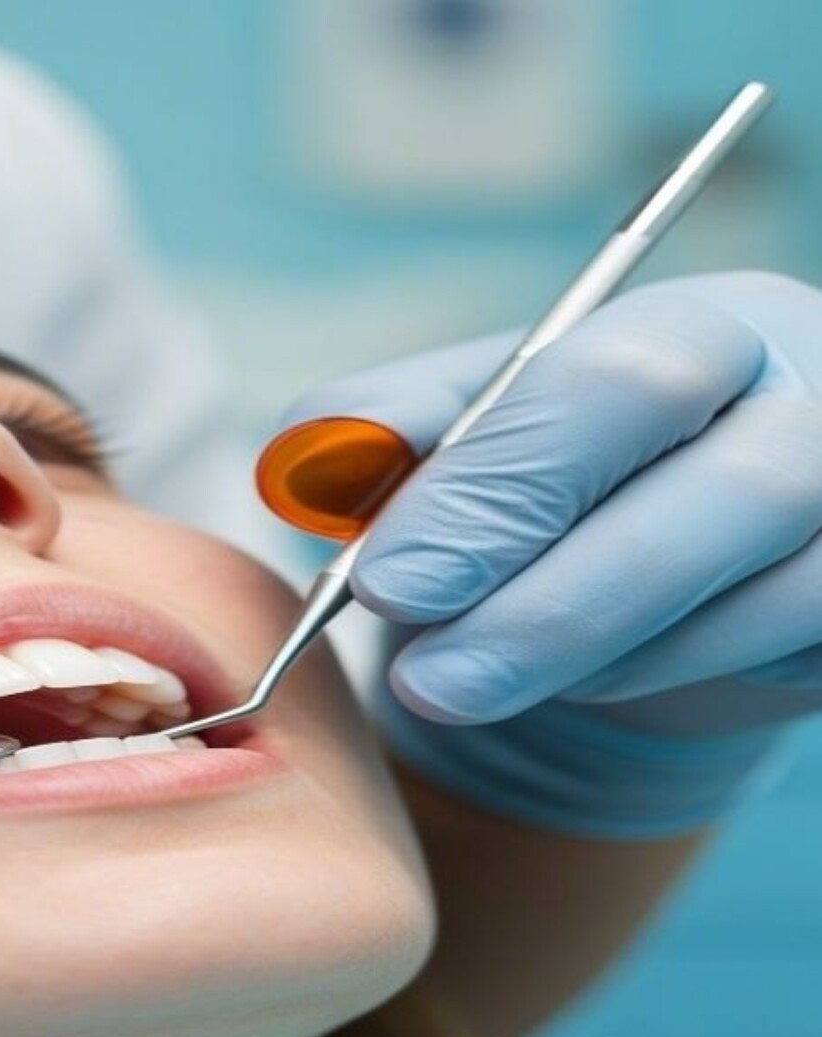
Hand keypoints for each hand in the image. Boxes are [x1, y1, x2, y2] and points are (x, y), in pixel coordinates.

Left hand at [284, 271, 821, 834]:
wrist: (689, 563)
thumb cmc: (572, 477)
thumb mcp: (480, 432)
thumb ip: (393, 433)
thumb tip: (298, 454)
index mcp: (710, 324)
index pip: (616, 385)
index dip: (500, 489)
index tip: (389, 581)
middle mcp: (821, 399)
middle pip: (720, 500)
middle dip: (551, 605)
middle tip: (425, 681)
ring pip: (756, 606)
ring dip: (594, 658)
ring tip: (481, 673)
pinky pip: (784, 664)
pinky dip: (661, 681)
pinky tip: (589, 675)